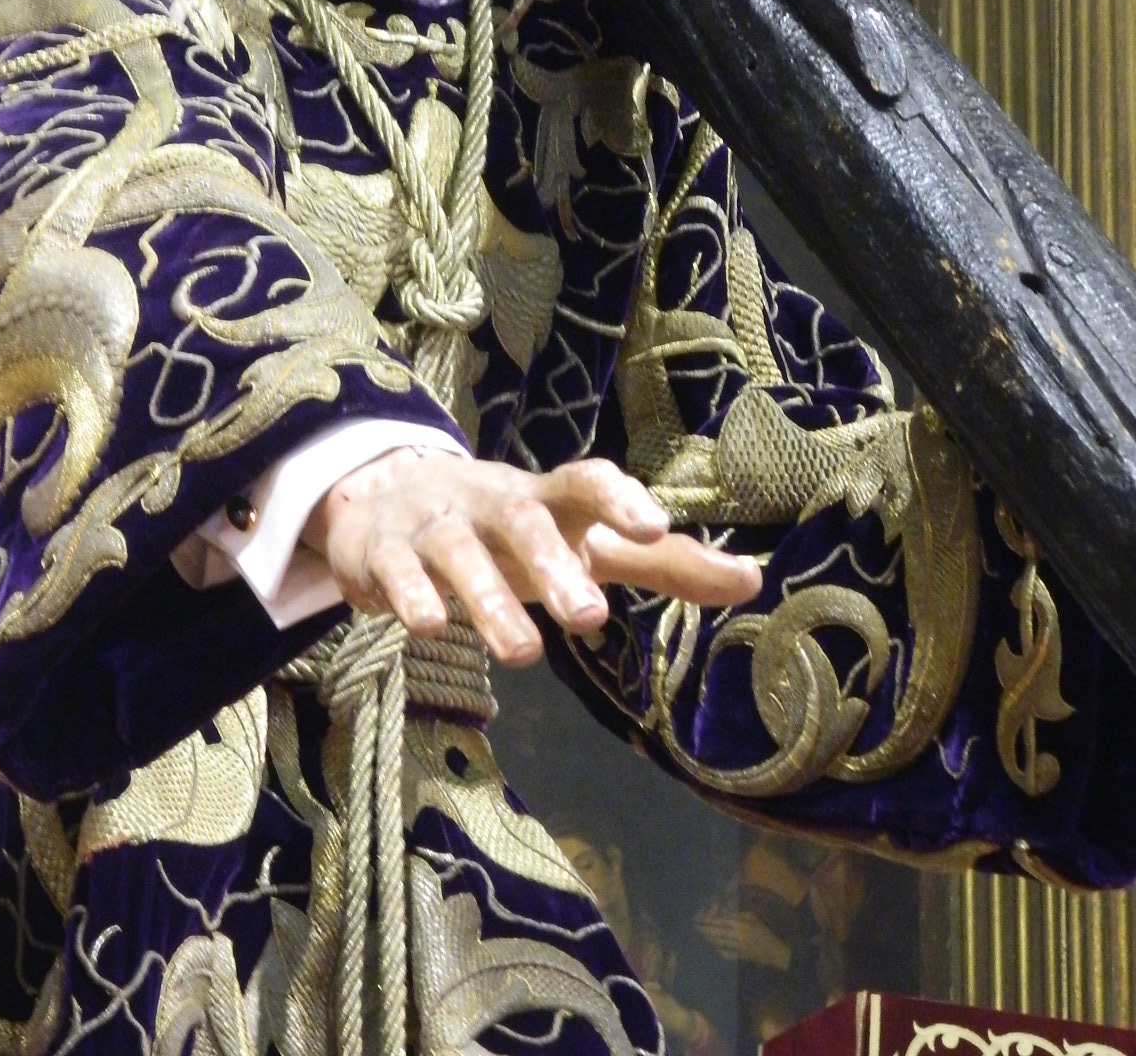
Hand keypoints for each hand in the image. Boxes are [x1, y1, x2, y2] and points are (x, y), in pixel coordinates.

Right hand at [302, 448, 760, 663]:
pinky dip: (410, 596)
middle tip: (590, 618)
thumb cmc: (514, 530)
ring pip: (459, 552)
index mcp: (547, 499)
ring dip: (486, 598)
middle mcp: (492, 503)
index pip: (586, 481)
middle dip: (552, 564)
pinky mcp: (382, 555)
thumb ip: (666, 565)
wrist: (387, 493)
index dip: (620, 499)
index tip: (656, 529)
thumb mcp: (587, 542)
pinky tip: (427, 627)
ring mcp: (434, 526)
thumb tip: (754, 582)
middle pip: (524, 520)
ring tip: (523, 654)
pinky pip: (394, 573)